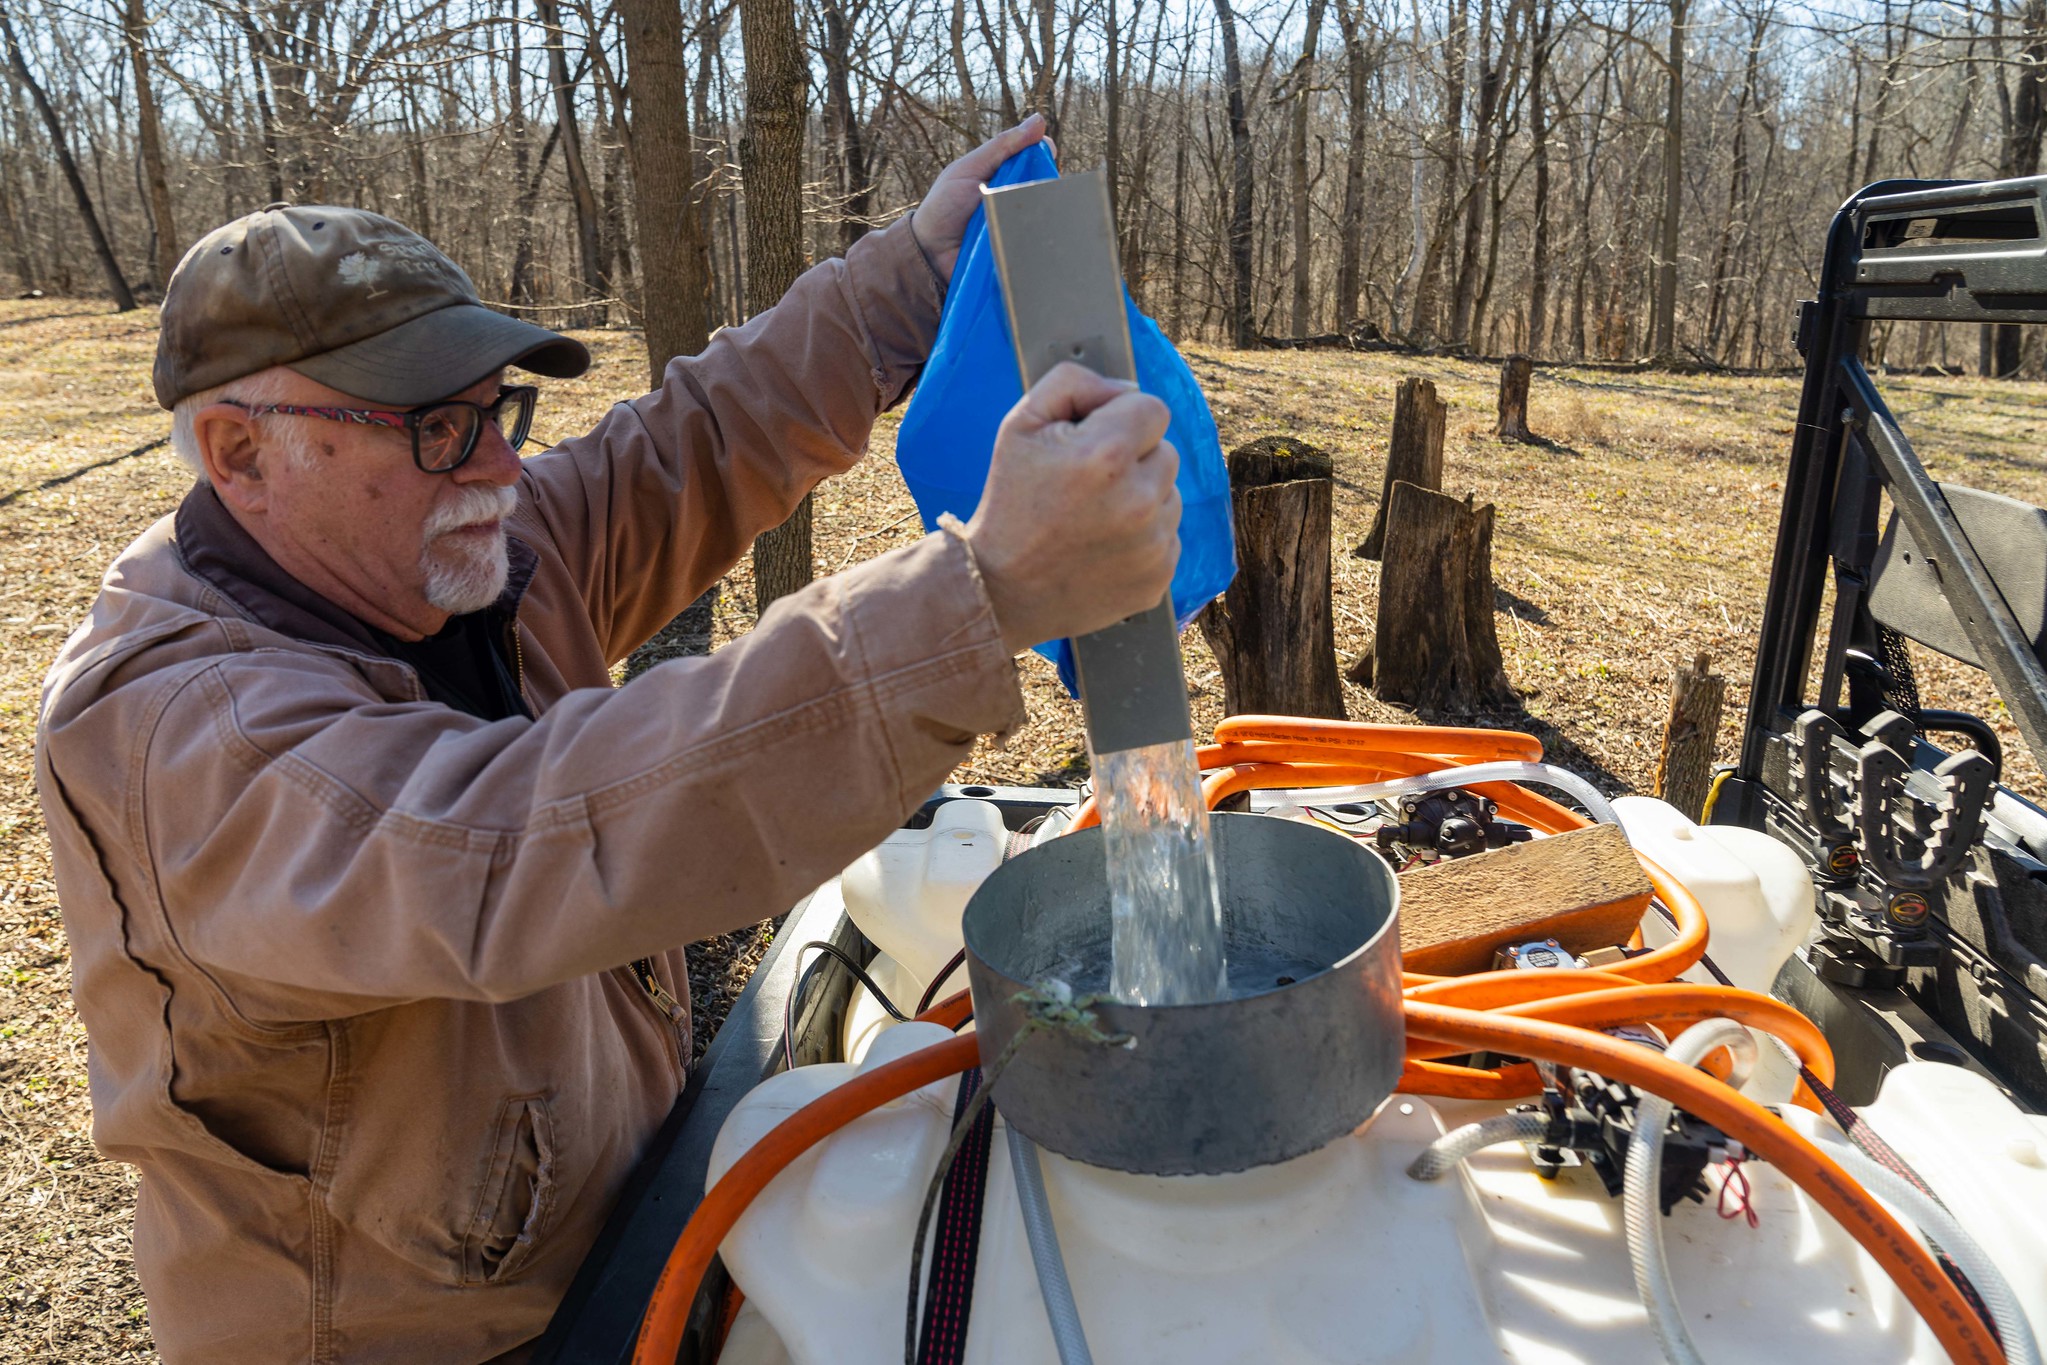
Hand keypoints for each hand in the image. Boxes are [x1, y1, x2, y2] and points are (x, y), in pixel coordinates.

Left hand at [910, 114, 1049, 283]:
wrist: (929, 252)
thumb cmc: (945, 207)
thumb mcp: (969, 169)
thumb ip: (1001, 146)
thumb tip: (1038, 121)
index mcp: (1006, 175)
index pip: (1037, 160)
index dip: (1044, 157)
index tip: (1046, 159)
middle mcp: (1016, 199)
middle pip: (1046, 188)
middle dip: (1046, 188)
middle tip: (1031, 194)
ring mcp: (1019, 226)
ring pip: (1046, 218)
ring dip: (1043, 216)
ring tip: (1031, 219)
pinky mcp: (1019, 251)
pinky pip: (1037, 245)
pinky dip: (1038, 242)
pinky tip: (1038, 241)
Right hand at [964, 363, 1180, 653]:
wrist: (999, 591)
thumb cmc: (1009, 502)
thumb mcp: (1020, 424)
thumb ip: (1074, 383)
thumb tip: (1127, 388)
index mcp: (1106, 454)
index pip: (1153, 409)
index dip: (1121, 419)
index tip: (1093, 441)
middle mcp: (1139, 500)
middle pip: (1166, 452)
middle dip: (1133, 460)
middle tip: (1087, 485)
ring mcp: (1153, 544)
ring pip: (1170, 496)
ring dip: (1141, 500)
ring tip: (1093, 518)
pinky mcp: (1159, 577)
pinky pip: (1169, 537)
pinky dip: (1143, 538)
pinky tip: (1103, 547)